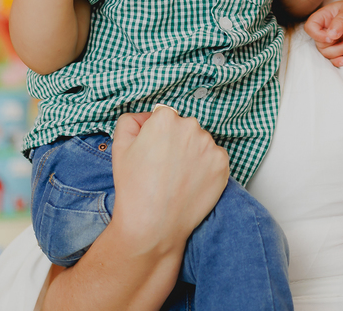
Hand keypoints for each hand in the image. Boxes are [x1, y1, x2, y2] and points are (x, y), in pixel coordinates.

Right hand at [109, 106, 229, 251]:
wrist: (153, 224)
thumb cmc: (134, 187)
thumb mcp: (119, 146)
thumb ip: (131, 121)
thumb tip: (147, 117)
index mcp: (165, 117)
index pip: (164, 117)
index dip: (156, 136)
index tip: (153, 154)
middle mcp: (191, 126)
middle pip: (184, 128)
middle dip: (176, 142)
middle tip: (164, 167)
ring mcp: (209, 145)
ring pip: (200, 143)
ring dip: (192, 153)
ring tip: (177, 177)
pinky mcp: (222, 164)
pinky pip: (214, 159)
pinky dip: (205, 168)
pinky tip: (190, 183)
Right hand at [306, 0, 342, 66]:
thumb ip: (340, 22)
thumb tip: (330, 36)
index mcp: (322, 17)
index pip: (310, 28)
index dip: (317, 35)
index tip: (331, 38)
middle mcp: (323, 30)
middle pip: (319, 43)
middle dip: (335, 44)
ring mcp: (329, 40)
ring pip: (326, 53)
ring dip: (340, 51)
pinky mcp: (336, 48)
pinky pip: (332, 59)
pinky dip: (338, 61)